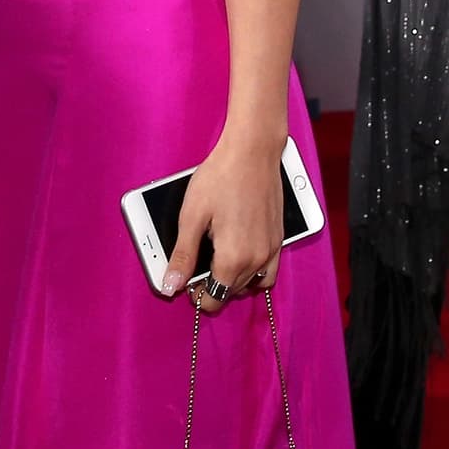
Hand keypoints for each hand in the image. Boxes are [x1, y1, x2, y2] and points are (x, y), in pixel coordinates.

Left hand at [161, 136, 284, 315]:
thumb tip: (170, 286)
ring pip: (251, 284)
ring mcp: (271, 249)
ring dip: (233, 282)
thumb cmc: (220, 177)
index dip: (197, 296)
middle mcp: (257, 259)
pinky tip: (238, 255)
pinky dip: (253, 272)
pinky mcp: (278, 238)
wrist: (253, 151)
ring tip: (216, 261)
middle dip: (212, 287)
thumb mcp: (191, 217)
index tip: (186, 283)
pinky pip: (267, 271)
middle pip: (232, 292)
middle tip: (195, 266)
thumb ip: (182, 256)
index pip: (215, 297)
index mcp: (233, 258)